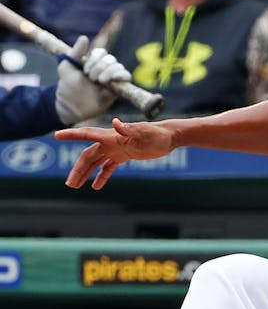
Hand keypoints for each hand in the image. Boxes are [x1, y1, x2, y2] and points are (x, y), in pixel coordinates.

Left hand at [54, 36, 123, 124]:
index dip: (95, 58)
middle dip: (100, 67)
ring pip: (119, 67)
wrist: (71, 106)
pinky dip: (122, 76)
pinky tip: (112, 80)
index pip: (101, 53)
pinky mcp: (118, 89)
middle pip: (111, 59)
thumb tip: (84, 37)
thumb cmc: (67, 87)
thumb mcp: (66, 67)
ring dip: (109, 72)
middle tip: (91, 78)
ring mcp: (112, 79)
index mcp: (93, 63)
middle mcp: (104, 69)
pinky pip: (127, 77)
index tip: (84, 70)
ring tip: (99, 81)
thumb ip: (76, 52)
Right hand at [56, 119, 178, 189]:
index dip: (72, 135)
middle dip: (78, 170)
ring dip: (85, 174)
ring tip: (75, 186)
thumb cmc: (157, 134)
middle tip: (70, 184)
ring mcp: (116, 149)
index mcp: (111, 136)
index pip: (87, 134)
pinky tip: (96, 186)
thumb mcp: (144, 132)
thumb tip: (115, 122)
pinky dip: (102, 176)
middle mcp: (110, 142)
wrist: (170, 137)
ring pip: (95, 163)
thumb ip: (128, 129)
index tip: (57, 135)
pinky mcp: (124, 156)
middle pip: (88, 156)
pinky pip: (109, 167)